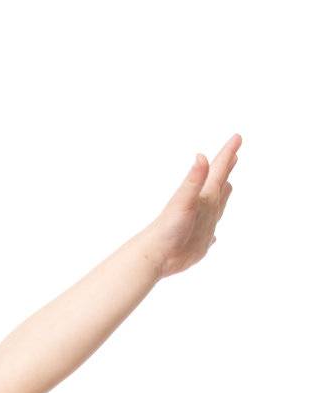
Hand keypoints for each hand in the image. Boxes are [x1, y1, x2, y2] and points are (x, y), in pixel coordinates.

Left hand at [143, 135, 241, 278]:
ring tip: (227, 184)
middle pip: (217, 182)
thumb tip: (201, 156)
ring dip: (222, 193)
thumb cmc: (167, 228)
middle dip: (226, 167)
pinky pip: (210, 235)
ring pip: (217, 205)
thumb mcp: (183, 201)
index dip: (227, 153)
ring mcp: (201, 225)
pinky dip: (213, 232)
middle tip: (233, 153)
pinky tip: (213, 235)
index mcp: (202, 196)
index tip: (237, 137)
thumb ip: (193, 181)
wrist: (154, 255)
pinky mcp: (198, 243)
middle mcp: (203, 208)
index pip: (217, 170)